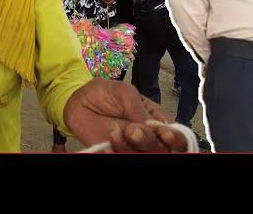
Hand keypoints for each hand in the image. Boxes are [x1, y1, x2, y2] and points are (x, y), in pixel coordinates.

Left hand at [64, 78, 187, 152]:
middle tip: (133, 130)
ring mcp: (131, 147)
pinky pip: (121, 158)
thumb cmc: (105, 93)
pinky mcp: (114, 153)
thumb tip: (154, 127)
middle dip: (150, 142)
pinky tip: (108, 144)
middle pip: (162, 149)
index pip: (174, 135)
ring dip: (130, 146)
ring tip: (115, 132)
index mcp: (155, 120)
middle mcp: (147, 136)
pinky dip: (117, 153)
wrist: (77, 100)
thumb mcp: (125, 93)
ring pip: (143, 156)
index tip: (163, 133)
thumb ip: (139, 110)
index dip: (174, 138)